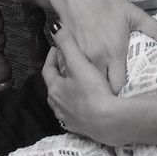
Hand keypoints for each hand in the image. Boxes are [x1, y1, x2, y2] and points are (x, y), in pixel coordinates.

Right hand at [10, 0, 156, 90]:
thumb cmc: (105, 2)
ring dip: (94, 86)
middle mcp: (96, 59)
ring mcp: (79, 59)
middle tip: (117, 94)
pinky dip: (80, 77)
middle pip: (103, 89)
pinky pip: (73, 74)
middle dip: (109, 94)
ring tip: (103, 87)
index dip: (124, 92)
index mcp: (115, 52)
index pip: (119, 86)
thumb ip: (155, 30)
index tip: (130, 93)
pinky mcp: (66, 55)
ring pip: (87, 83)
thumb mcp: (133, 14)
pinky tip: (86, 75)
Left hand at [42, 26, 121, 143]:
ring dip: (66, 91)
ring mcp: (68, 118)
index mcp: (55, 89)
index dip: (51, 58)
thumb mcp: (80, 64)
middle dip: (58, 75)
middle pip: (53, 87)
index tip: (57, 49)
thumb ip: (68, 44)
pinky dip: (75, 105)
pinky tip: (84, 104)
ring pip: (62, 102)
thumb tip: (55, 27)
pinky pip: (73, 114)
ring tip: (74, 84)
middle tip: (65, 65)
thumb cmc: (93, 91)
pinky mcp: (80, 128)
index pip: (47, 70)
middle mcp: (57, 105)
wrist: (109, 122)